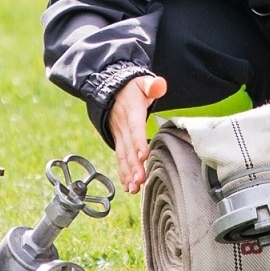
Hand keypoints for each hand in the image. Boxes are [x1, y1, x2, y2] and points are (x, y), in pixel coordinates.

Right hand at [107, 73, 166, 193]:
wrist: (110, 89)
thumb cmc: (131, 88)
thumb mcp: (141, 82)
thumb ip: (151, 85)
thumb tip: (159, 85)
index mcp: (131, 112)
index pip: (135, 128)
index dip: (139, 141)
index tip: (144, 155)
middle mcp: (123, 126)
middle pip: (128, 148)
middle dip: (134, 165)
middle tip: (140, 181)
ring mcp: (119, 135)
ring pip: (123, 156)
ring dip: (128, 173)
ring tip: (134, 188)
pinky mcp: (118, 141)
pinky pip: (120, 158)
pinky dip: (123, 173)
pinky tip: (128, 186)